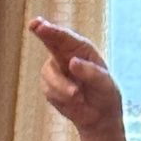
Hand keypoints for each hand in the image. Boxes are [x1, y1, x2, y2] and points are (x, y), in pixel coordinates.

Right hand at [29, 17, 123, 136]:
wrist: (100, 116)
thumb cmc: (106, 95)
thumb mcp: (106, 84)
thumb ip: (91, 73)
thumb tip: (72, 62)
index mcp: (81, 49)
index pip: (65, 37)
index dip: (51, 30)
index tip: (39, 24)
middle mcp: (65, 55)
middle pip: (49, 40)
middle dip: (41, 32)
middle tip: (34, 25)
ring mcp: (55, 70)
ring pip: (48, 74)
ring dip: (61, 87)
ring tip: (78, 97)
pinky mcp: (49, 86)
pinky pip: (49, 90)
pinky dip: (61, 98)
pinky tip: (74, 102)